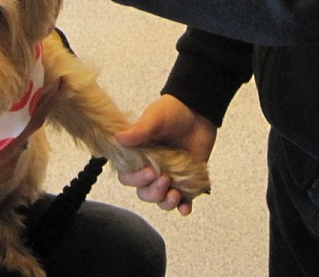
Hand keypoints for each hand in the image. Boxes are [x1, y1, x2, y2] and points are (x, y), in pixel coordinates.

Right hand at [115, 95, 215, 215]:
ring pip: (161, 200)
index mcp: (138, 156)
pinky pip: (183, 201)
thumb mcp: (155, 117)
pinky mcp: (187, 181)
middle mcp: (151, 170)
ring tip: (175, 194)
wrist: (199, 111)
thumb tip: (119, 138)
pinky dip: (183, 207)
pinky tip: (185, 207)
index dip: (135, 179)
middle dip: (153, 192)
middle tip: (165, 178)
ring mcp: (169, 177)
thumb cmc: (173, 111)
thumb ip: (140, 130)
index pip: (128, 176)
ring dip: (166, 202)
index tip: (149, 172)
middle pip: (144, 193)